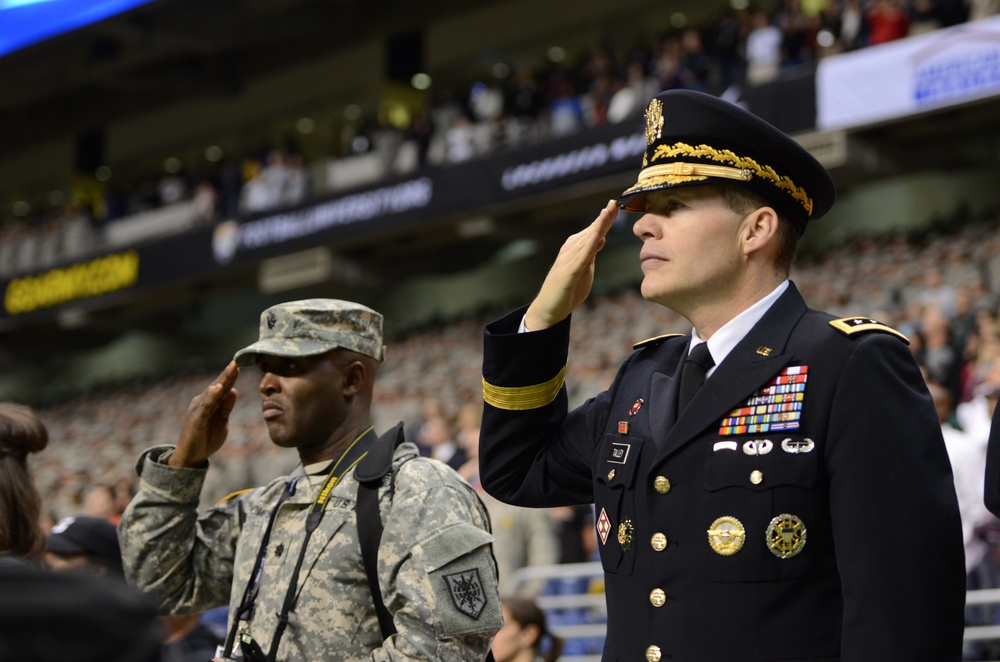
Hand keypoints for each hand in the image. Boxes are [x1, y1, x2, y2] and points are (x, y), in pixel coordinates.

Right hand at [169, 362, 239, 467]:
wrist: (192, 455)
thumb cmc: (206, 438)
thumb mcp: (222, 421)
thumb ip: (227, 407)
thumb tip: (234, 391)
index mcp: (211, 403)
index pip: (223, 387)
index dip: (231, 376)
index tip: (239, 365)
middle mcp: (203, 402)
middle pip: (218, 386)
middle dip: (227, 374)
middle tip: (236, 362)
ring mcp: (199, 409)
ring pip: (212, 393)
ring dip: (221, 380)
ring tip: (230, 369)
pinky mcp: (196, 419)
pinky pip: (205, 406)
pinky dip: (211, 396)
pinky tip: (216, 388)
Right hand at [524, 199, 617, 330]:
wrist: (549, 309)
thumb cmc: (567, 290)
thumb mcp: (585, 269)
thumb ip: (591, 253)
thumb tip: (602, 237)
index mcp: (576, 249)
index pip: (594, 231)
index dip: (606, 218)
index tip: (616, 204)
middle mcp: (571, 250)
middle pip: (592, 231)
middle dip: (604, 217)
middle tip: (615, 202)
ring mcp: (568, 261)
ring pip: (587, 240)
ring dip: (598, 225)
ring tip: (608, 211)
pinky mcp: (567, 273)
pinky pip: (581, 257)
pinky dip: (589, 245)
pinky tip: (598, 236)